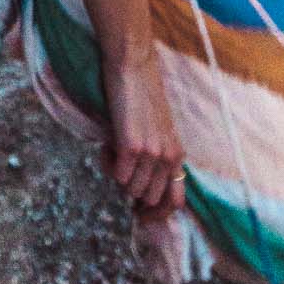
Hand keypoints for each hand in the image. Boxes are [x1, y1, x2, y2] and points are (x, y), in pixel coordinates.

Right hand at [103, 53, 184, 216]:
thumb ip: (157, 156)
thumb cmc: (142, 96)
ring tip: (113, 150)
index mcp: (177, 154)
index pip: (175, 201)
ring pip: (130, 189)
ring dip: (117, 175)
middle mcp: (167, 157)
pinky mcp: (130, 145)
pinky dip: (107, 164)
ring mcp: (150, 152)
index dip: (157, 215)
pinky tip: (107, 145)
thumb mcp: (159, 130)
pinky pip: (116, 174)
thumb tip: (139, 185)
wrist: (133, 67)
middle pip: (148, 198)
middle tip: (119, 167)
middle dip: (130, 190)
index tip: (139, 216)